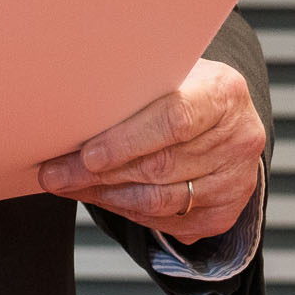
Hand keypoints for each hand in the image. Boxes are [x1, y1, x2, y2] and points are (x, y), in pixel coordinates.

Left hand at [35, 57, 263, 243]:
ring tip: (67, 185)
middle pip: (161, 166)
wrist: (223, 118)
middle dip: (99, 174)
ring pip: (159, 200)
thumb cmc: (181, 89)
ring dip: (105, 196)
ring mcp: (236, 181)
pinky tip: (98, 197)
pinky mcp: (224, 213)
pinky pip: (165, 221)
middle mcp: (239, 139)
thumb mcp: (164, 74)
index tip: (87, 154)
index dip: (127, 141)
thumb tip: (68, 111)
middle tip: (54, 173)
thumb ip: (131, 88)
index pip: (175, 121)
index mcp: (224, 93)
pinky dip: (125, 211)